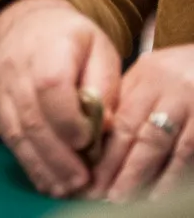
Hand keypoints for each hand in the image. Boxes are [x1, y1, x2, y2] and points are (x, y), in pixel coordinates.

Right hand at [0, 0, 122, 197]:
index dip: (67, 118)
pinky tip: (48, 182)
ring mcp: (1, 88)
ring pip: (16, 131)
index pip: (49, 84)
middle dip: (58, 154)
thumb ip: (104, 84)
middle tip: (83, 181)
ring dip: (42, 165)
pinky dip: (29, 163)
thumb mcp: (99, 48)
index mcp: (47, 47)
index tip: (87, 141)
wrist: (24, 24)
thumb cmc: (71, 39)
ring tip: (66, 189)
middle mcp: (17, 68)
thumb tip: (104, 124)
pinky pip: (9, 137)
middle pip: (31, 115)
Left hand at [89, 45, 193, 201]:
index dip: (101, 151)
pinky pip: (189, 150)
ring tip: (125, 197)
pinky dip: (174, 174)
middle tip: (101, 193)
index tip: (87, 175)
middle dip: (115, 167)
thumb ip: (129, 101)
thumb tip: (98, 141)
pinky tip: (160, 191)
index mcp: (147, 75)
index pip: (117, 117)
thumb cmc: (185, 73)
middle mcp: (169, 87)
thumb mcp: (154, 75)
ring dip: (141, 175)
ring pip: (162, 144)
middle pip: (136, 132)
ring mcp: (193, 103)